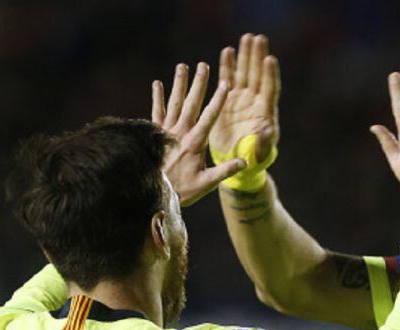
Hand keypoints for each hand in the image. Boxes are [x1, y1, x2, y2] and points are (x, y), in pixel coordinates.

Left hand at [152, 62, 245, 205]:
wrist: (154, 192)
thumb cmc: (182, 189)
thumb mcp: (207, 183)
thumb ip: (225, 171)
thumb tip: (245, 163)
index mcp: (196, 142)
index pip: (210, 116)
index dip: (218, 99)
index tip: (225, 83)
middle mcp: (181, 132)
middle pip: (192, 103)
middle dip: (199, 84)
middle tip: (203, 65)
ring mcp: (166, 131)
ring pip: (174, 102)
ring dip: (179, 84)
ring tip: (183, 66)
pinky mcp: (154, 133)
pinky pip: (156, 111)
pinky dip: (157, 97)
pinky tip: (157, 84)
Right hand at [209, 33, 279, 162]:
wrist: (237, 159)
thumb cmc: (253, 158)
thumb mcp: (260, 152)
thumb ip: (265, 141)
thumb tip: (270, 129)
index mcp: (265, 111)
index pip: (269, 88)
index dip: (269, 74)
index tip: (269, 59)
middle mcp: (255, 101)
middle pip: (258, 74)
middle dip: (258, 56)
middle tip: (258, 38)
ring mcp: (242, 98)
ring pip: (244, 72)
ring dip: (245, 55)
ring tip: (246, 37)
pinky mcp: (228, 99)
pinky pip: (228, 78)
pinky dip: (228, 65)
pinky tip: (228, 51)